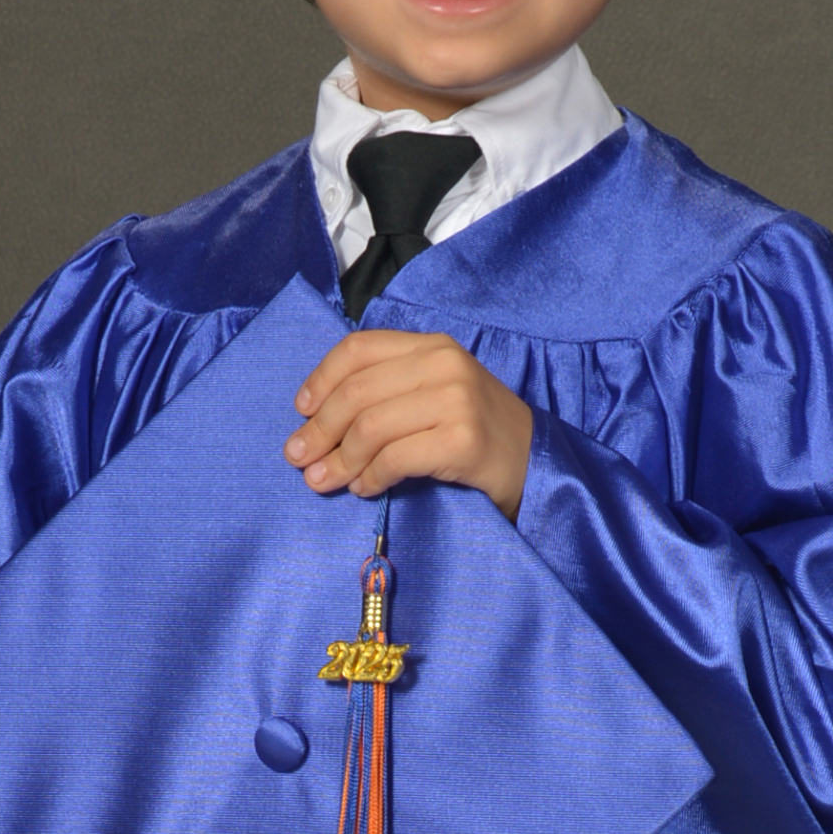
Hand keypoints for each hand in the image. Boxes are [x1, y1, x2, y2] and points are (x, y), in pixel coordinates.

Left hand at [284, 330, 532, 520]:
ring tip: (324, 480)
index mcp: (431, 346)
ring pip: (370, 428)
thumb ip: (386, 391)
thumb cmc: (474, 429)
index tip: (301, 410)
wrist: (533, 460)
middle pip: (357, 393)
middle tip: (298, 457)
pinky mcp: (462, 440)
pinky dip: (370, 477)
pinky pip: (395, 459)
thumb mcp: (433, 391)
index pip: (359, 349)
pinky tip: (364, 487)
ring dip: (339, 460)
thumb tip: (313, 421)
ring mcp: (456, 401)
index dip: (321, 379)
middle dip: (319, 430)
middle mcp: (444, 365)